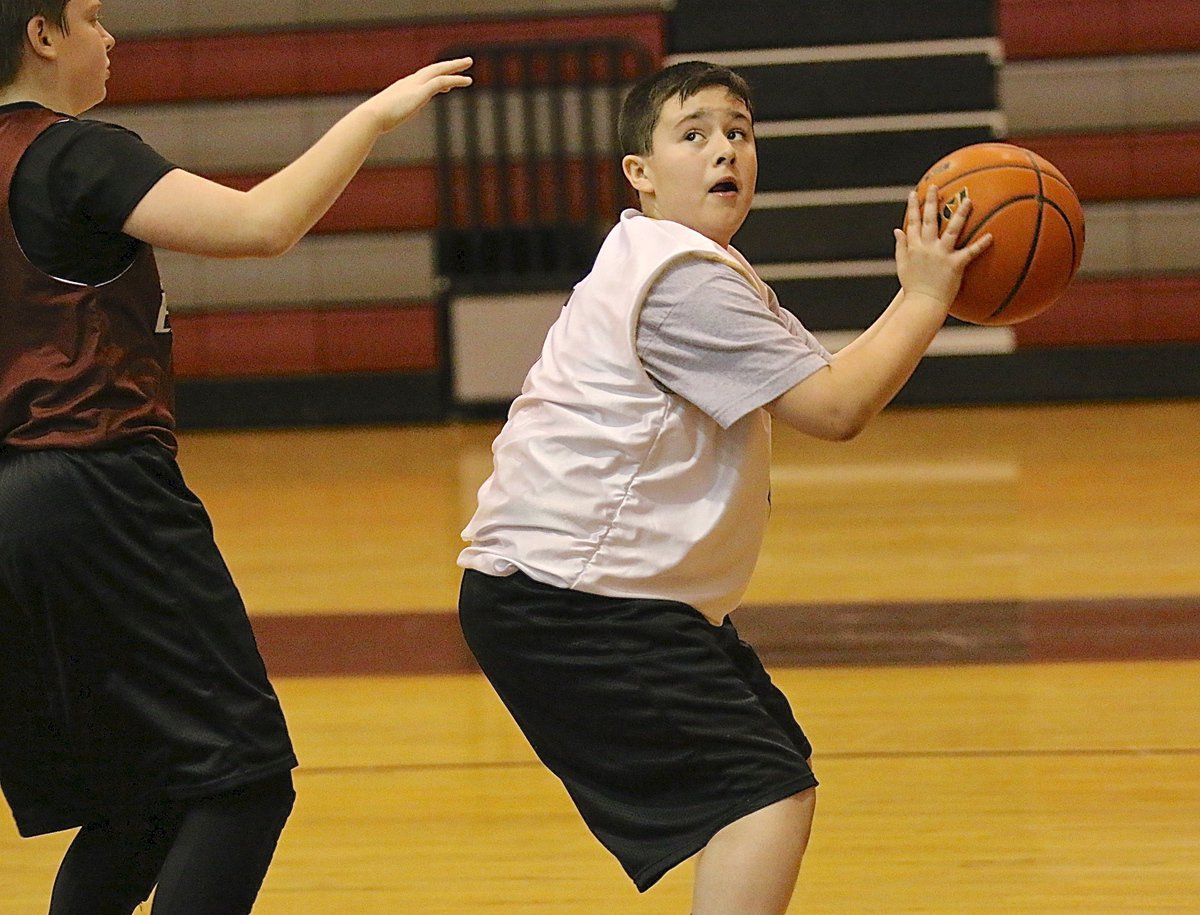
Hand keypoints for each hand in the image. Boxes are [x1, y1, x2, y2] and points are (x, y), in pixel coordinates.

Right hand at [361, 57, 472, 132]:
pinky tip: (467, 80)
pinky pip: (442, 81)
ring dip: (455, 67)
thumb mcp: (387, 118)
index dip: (436, 80)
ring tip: (469, 63)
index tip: (448, 85)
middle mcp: (410, 83)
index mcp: (403, 89)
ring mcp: (415, 85)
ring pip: (439, 70)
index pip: (423, 80)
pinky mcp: (421, 91)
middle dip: (448, 66)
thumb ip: (392, 116)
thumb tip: (389, 121)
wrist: (372, 117)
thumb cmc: (375, 121)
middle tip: (464, 62)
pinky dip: (455, 79)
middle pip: (433, 69)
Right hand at [893, 183, 991, 306]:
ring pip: (952, 230)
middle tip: (935, 186)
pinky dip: (981, 245)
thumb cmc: (913, 288)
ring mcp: (941, 255)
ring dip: (960, 214)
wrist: (922, 304)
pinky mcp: (955, 265)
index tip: (914, 193)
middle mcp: (927, 248)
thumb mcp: (902, 266)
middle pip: (929, 220)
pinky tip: (991, 236)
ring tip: (968, 200)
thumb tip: (897, 229)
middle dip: (931, 201)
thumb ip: (900, 246)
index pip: (912, 222)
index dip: (912, 207)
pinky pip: (970, 253)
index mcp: (914, 247)